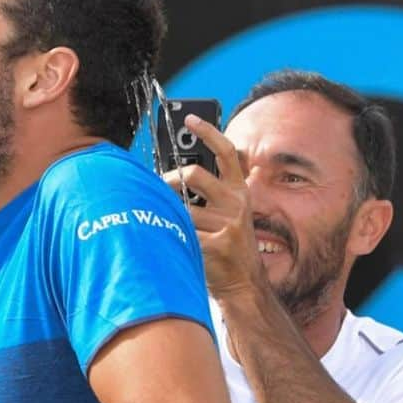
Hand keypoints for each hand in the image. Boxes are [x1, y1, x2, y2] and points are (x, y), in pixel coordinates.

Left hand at [161, 115, 266, 300]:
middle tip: (159, 189)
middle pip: (193, 176)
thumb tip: (179, 173)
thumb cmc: (227, 245)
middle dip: (169, 181)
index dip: (208, 132)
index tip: (189, 119)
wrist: (244, 284)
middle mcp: (237, 204)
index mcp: (241, 191)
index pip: (227, 152)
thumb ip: (215, 192)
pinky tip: (171, 243)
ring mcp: (228, 225)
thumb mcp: (231, 214)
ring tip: (164, 223)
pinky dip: (171, 237)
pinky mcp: (217, 246)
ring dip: (167, 215)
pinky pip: (181, 233)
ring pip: (181, 208)